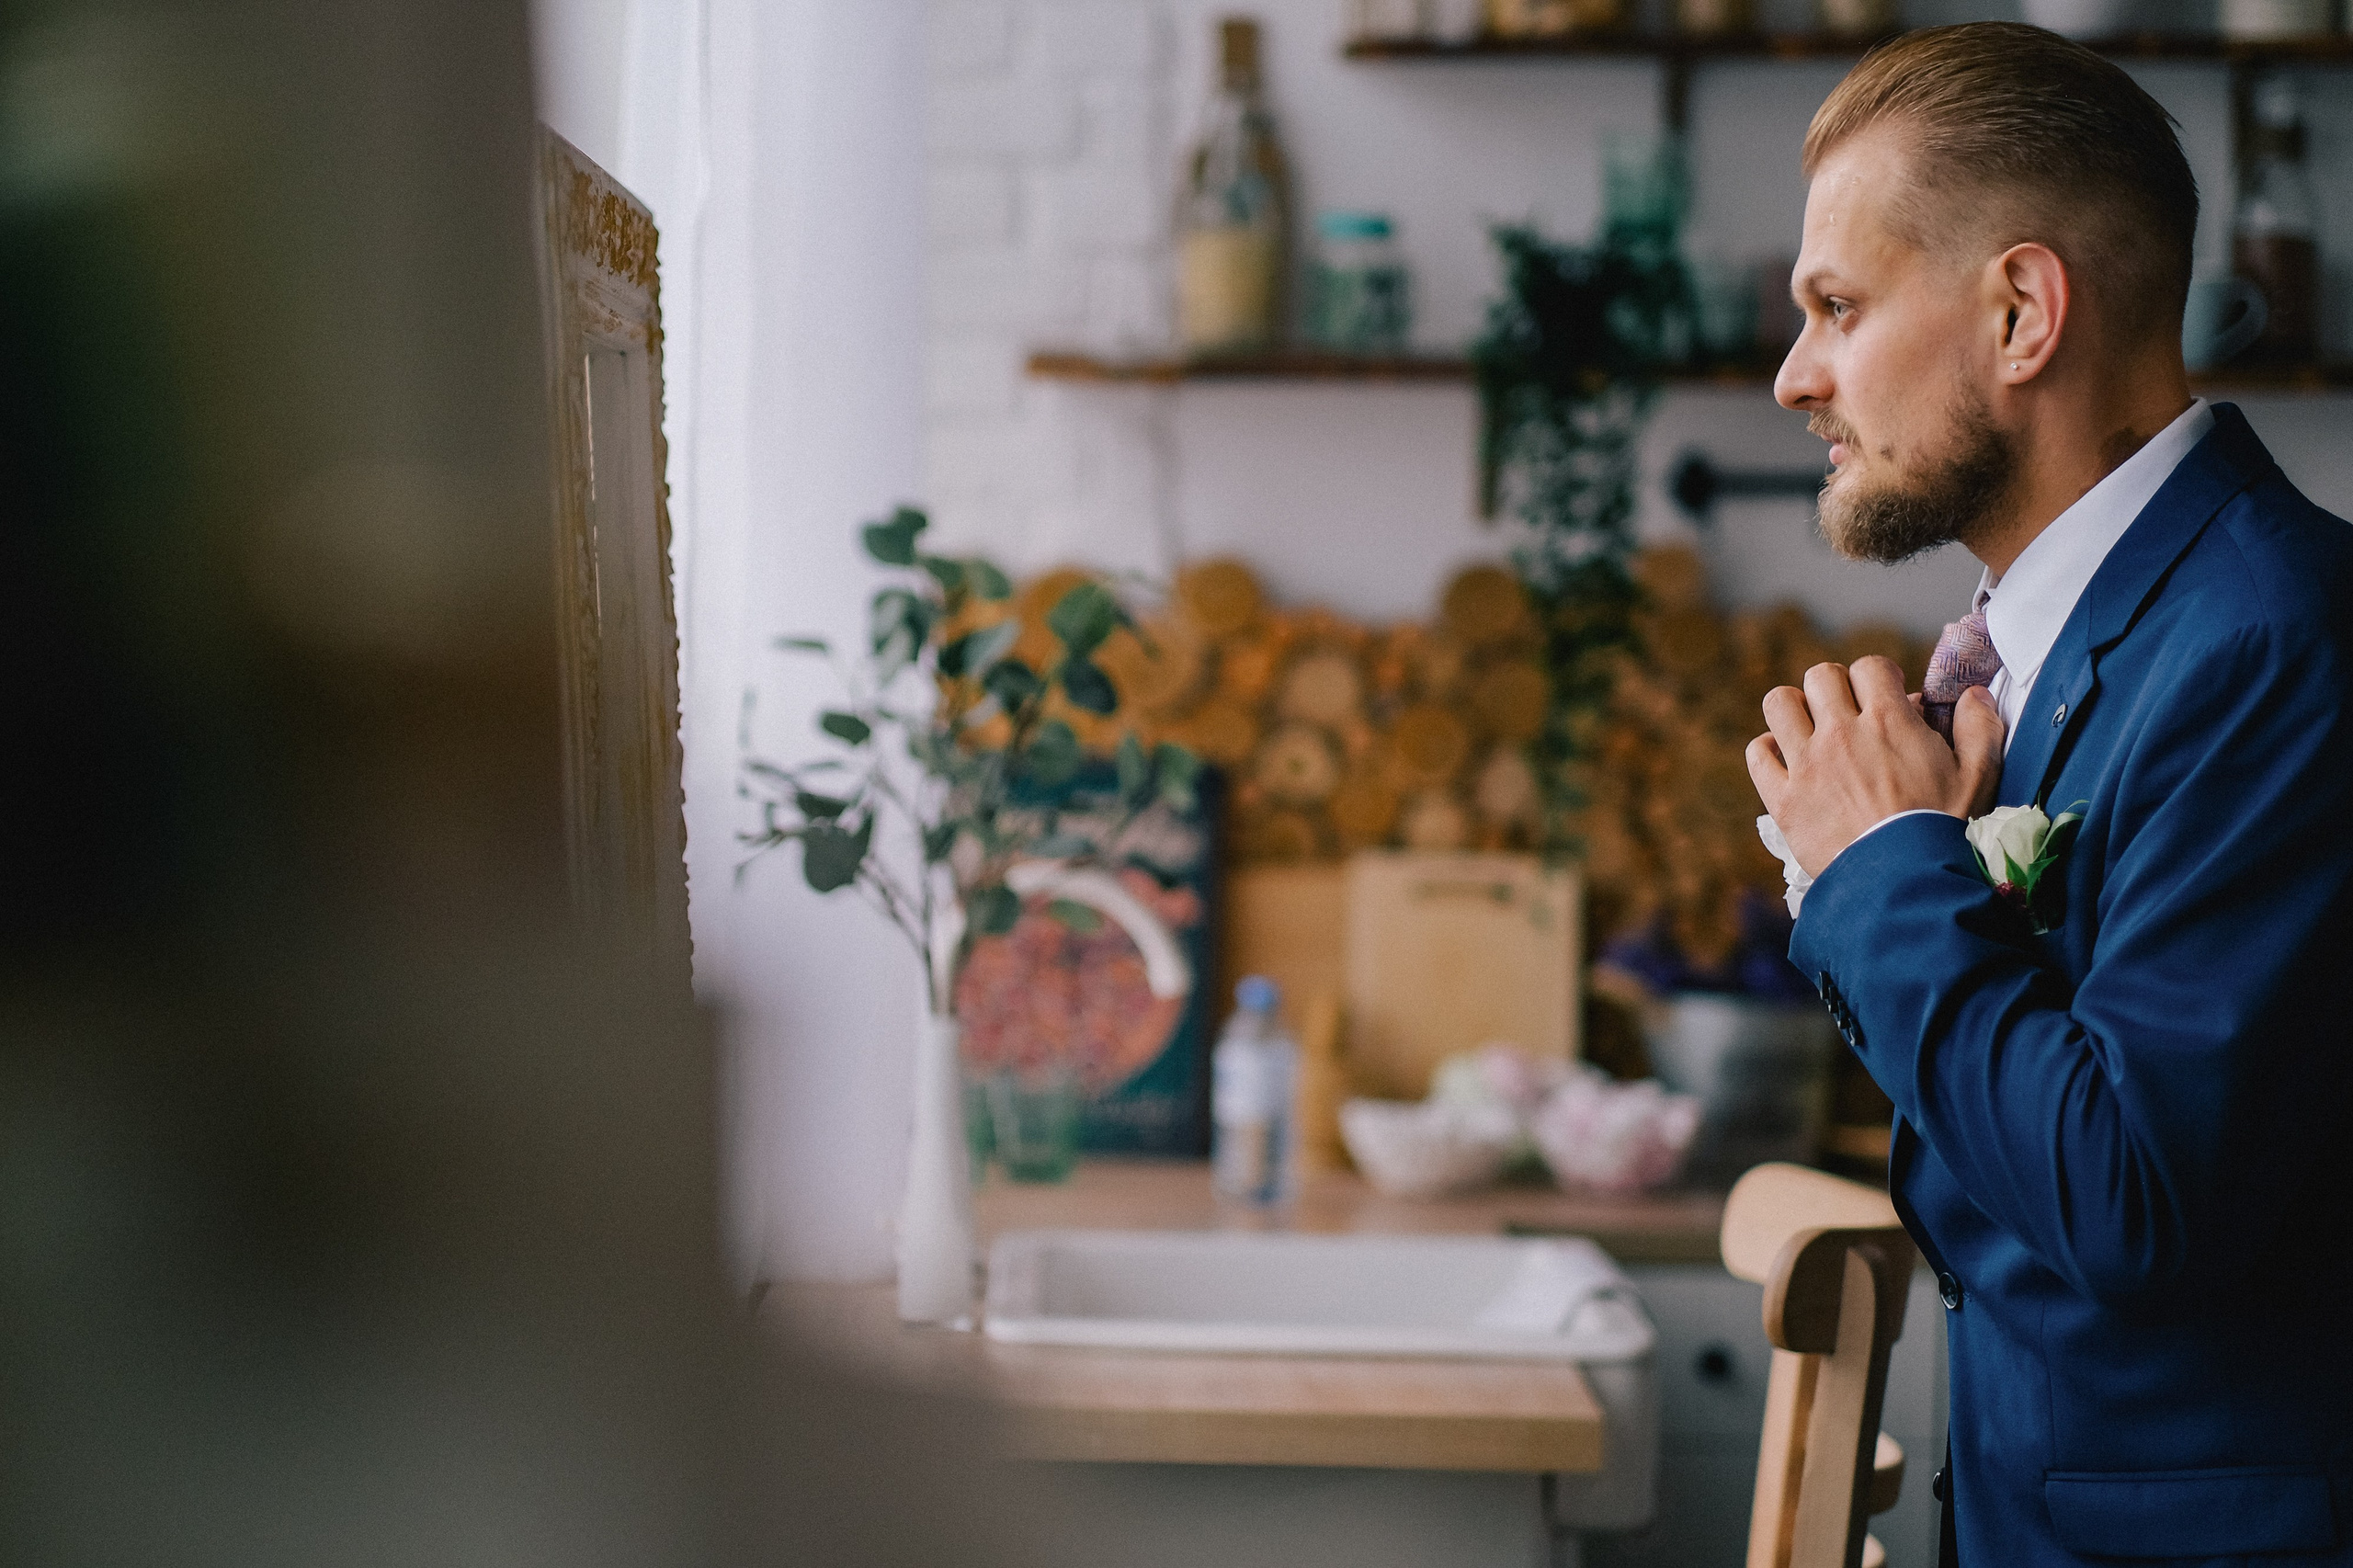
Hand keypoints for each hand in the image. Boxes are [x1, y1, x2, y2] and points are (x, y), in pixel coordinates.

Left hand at [1746, 656, 2004, 876]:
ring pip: (1779, 703)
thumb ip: (1980, 729)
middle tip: (1849, 714)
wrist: (1906, 885)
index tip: (1886, 699)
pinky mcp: (1783, 799)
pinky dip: (1767, 752)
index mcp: (1888, 721)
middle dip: (1836, 688)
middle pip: (1820, 676)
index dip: (1879, 678)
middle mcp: (1841, 733)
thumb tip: (1974, 696)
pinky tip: (1787, 763)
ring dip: (1794, 710)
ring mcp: (1807, 764)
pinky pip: (1757, 753)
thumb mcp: (1979, 778)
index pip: (1869, 666)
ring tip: (1811, 731)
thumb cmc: (1945, 831)